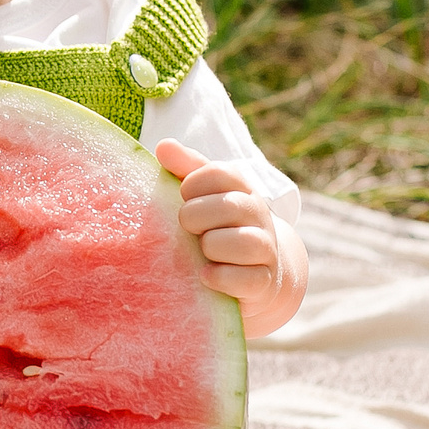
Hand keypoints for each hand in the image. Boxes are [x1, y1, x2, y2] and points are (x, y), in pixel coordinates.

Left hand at [156, 139, 306, 338]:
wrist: (256, 274)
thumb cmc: (218, 228)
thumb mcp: (203, 196)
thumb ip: (185, 169)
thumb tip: (164, 145)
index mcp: (241, 189)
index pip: (220, 173)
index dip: (193, 184)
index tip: (183, 197)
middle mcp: (257, 215)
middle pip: (229, 206)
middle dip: (196, 217)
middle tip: (187, 227)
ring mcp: (264, 249)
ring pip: (242, 243)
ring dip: (212, 247)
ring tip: (201, 252)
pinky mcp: (263, 282)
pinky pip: (245, 279)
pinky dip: (220, 277)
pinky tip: (205, 275)